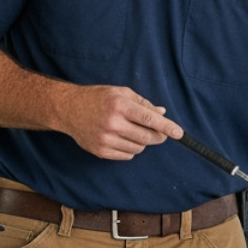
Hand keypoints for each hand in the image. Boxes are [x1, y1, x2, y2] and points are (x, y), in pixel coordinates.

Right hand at [55, 85, 182, 159]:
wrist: (69, 109)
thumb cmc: (98, 98)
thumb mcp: (121, 92)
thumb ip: (143, 103)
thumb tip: (163, 114)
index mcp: (119, 105)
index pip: (149, 119)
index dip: (167, 127)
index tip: (179, 133)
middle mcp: (113, 123)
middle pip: (147, 137)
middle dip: (157, 136)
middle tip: (159, 133)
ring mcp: (106, 139)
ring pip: (139, 148)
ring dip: (142, 142)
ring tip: (133, 131)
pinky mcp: (100, 151)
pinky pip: (127, 155)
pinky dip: (131, 149)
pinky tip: (123, 138)